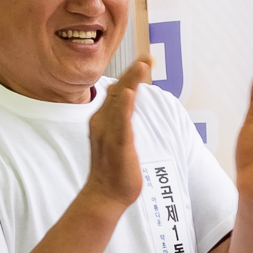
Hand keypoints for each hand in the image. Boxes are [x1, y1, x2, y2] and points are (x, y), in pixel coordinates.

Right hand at [84, 59, 150, 212]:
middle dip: (134, 72)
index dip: (131, 75)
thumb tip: (124, 101)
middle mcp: (103, 122)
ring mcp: (109, 132)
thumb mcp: (116, 138)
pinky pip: (121, 122)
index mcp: (103, 119)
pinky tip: (130, 93)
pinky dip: (125, 106)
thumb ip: (120, 119)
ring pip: (120, 101)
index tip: (145, 60)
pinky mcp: (117, 145)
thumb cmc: (113, 168)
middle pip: (119, 90)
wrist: (104, 195)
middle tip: (149, 56)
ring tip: (142, 65)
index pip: (119, 90)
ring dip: (132, 81)